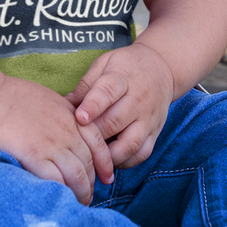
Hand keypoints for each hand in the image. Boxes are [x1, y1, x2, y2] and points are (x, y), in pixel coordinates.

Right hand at [0, 76, 113, 203]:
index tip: (107, 178)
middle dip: (92, 183)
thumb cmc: (13, 96)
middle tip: (89, 196)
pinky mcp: (35, 157)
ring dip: (81, 193)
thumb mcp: (50, 100)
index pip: (99, 144)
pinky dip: (62, 192)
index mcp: (73, 116)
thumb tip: (71, 131)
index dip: (105, 164)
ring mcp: (53, 145)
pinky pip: (56, 180)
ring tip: (79, 203)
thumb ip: (64, 116)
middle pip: (89, 164)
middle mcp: (68, 132)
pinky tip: (60, 198)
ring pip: (77, 176)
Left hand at [68, 43, 175, 167]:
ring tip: (92, 157)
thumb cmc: (126, 66)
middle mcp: (138, 100)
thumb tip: (64, 105)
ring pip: (130, 144)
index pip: (107, 93)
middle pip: (115, 122)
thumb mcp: (105, 64)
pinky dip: (126, 162)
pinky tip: (110, 161)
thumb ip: (86, 85)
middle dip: (94, 135)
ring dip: (109, 155)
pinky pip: (142, 153)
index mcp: (122, 79)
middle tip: (76, 143)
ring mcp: (148, 119)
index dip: (92, 106)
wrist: (162, 69)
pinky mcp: (155, 132)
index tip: (79, 117)